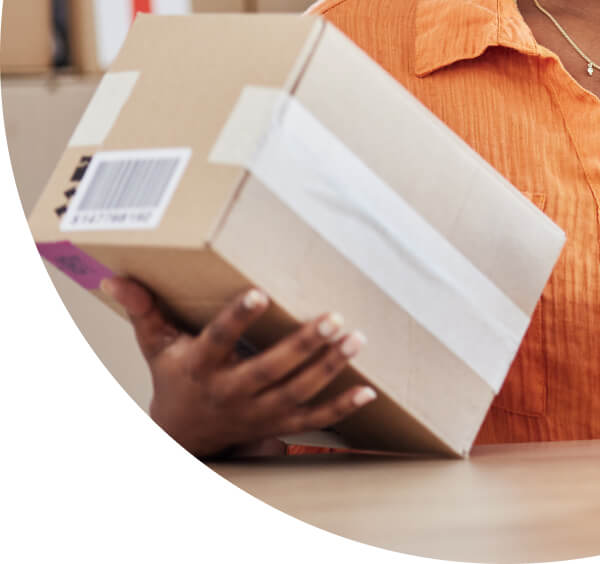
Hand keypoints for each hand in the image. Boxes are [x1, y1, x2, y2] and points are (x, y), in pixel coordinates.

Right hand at [100, 276, 376, 458]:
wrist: (182, 438)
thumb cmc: (174, 378)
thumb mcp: (155, 346)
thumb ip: (143, 310)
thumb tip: (114, 277)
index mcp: (201, 367)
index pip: (219, 341)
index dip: (237, 319)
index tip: (259, 293)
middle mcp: (231, 392)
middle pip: (269, 370)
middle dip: (302, 345)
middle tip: (333, 317)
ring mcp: (257, 413)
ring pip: (296, 393)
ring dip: (329, 368)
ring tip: (357, 339)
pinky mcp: (277, 425)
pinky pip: (312, 420)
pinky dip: (341, 407)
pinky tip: (368, 388)